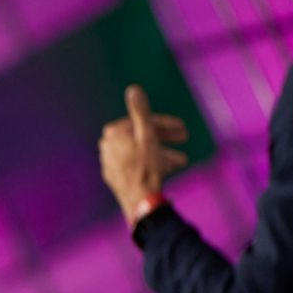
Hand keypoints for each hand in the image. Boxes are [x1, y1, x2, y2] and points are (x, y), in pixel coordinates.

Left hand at [99, 85, 189, 220]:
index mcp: (113, 133)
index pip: (143, 122)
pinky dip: (150, 163)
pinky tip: (167, 168)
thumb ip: (141, 112)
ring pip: (140, 151)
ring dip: (162, 153)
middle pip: (141, 137)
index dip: (165, 124)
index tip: (183, 129)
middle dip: (165, 138)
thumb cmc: (146, 169)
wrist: (140, 203)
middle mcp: (107, 146)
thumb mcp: (148, 136)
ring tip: (181, 160)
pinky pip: (135, 164)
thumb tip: (133, 89)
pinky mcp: (115, 176)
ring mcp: (110, 162)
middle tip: (185, 139)